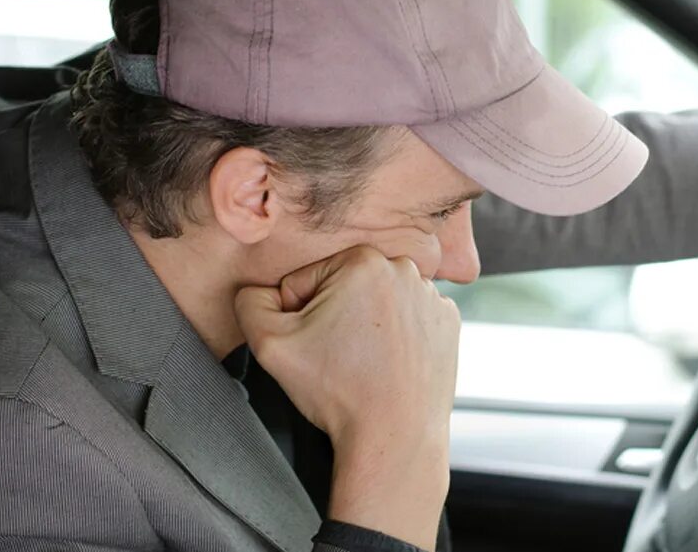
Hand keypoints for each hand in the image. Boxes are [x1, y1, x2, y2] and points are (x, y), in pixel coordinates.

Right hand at [235, 246, 460, 548]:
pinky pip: (406, 319)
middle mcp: (405, 269)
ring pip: (374, 302)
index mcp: (362, 261)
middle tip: (337, 357)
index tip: (313, 345)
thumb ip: (250, 302)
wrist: (394, 437)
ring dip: (363, 325)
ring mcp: (431, 295)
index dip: (295, 316)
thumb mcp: (270, 344)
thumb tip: (257, 290)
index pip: (304, 281)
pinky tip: (387, 364)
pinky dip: (394, 337)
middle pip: (342, 287)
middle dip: (330, 317)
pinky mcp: (447, 322)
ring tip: (363, 363)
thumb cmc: (338, 393)